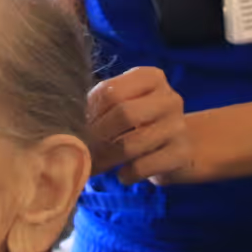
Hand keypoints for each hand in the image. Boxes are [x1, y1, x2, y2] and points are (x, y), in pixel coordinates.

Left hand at [86, 67, 195, 184]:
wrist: (179, 145)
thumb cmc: (140, 122)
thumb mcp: (122, 105)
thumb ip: (100, 108)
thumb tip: (71, 128)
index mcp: (151, 77)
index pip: (111, 91)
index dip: (92, 113)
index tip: (84, 126)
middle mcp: (169, 98)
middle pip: (124, 114)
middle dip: (99, 135)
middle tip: (86, 149)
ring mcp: (178, 126)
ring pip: (132, 144)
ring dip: (109, 158)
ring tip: (99, 164)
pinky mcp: (181, 154)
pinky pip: (143, 167)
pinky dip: (127, 174)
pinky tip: (124, 173)